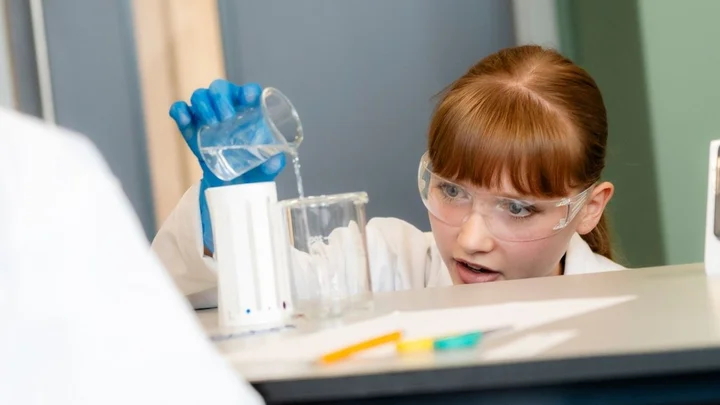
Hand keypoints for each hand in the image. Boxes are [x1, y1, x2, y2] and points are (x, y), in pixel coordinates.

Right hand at [169, 79, 285, 253]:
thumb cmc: (253, 168)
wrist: (232, 186)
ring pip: (200, 96)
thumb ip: (273, 164)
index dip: (248, 91)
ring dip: (204, 105)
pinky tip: (184, 119)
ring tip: (212, 124)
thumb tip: (274, 161)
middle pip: (220, 88)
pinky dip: (180, 111)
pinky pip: (180, 110)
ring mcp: (206, 115)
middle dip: (221, 98)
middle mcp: (227, 107)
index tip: (249, 98)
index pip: (249, 92)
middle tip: (226, 118)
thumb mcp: (266, 168)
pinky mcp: (190, 127)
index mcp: (249, 111)